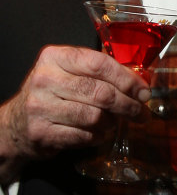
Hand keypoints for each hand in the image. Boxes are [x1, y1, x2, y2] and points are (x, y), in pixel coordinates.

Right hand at [0, 45, 150, 180]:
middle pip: (100, 92)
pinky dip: (98, 136)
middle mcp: (45, 78)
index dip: (127, 78)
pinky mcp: (41, 132)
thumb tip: (138, 82)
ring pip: (94, 116)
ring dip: (112, 122)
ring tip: (116, 123)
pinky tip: (100, 133)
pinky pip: (83, 136)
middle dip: (127, 105)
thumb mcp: (67, 72)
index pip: (99, 64)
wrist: (15, 124)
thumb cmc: (51, 93)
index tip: (143, 91)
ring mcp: (41, 106)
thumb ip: (97, 71)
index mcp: (55, 57)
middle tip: (141, 112)